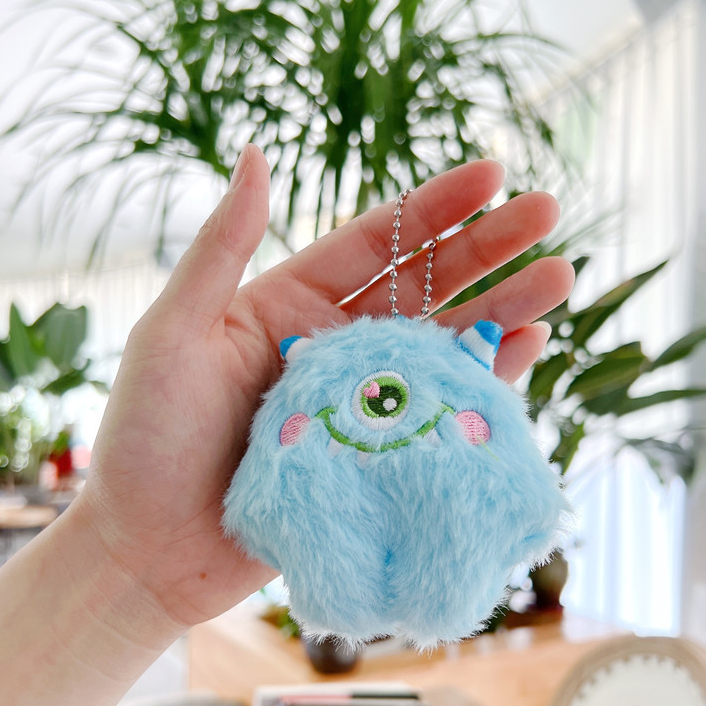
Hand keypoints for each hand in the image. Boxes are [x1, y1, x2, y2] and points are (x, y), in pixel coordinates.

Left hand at [79, 144, 573, 628]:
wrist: (152, 551)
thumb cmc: (147, 440)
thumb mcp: (174, 331)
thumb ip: (222, 247)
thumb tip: (257, 154)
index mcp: (287, 303)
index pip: (373, 241)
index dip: (432, 207)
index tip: (491, 174)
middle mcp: (334, 344)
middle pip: (424, 284)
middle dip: (487, 247)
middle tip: (548, 213)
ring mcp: (362, 399)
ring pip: (445, 343)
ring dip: (503, 309)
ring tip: (558, 277)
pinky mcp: (379, 452)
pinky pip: (442, 409)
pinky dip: (485, 379)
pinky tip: (528, 347)